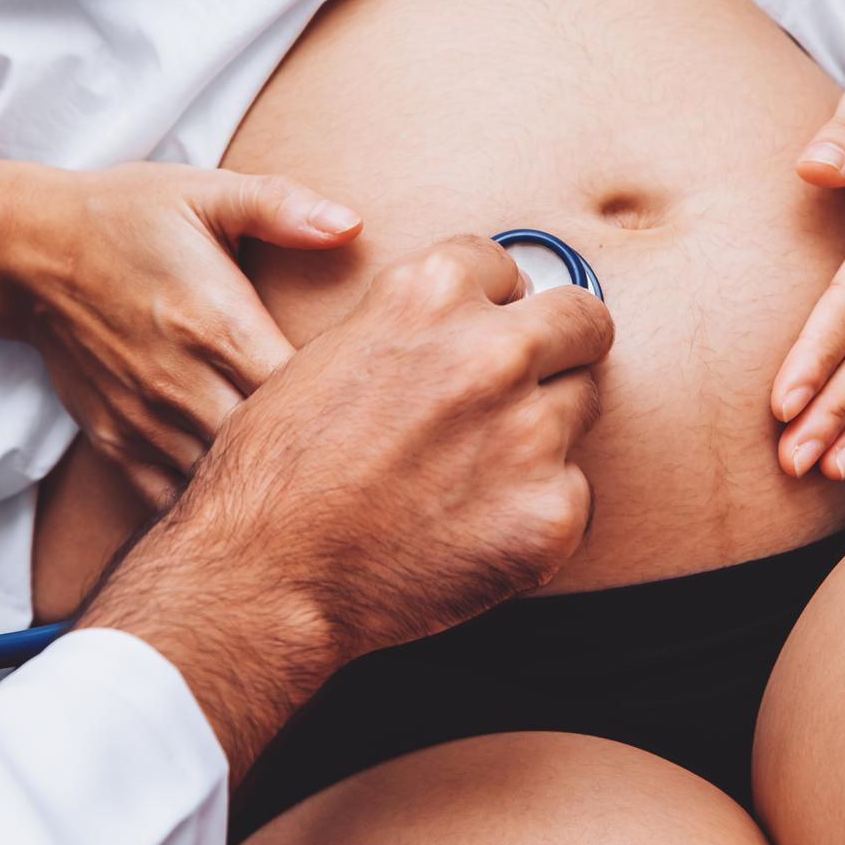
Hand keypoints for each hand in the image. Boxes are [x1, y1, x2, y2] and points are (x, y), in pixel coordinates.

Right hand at [13, 163, 362, 498]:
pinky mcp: (118, 443)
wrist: (30, 253)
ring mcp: (147, 421)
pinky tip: (244, 502)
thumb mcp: (205, 195)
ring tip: (313, 485)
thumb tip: (353, 224)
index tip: (377, 404)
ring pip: (224, 483)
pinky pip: (171, 500)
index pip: (302, 390)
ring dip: (266, 487)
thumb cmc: (128, 218)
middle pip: (270, 449)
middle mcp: (183, 383)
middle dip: (315, 457)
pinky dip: (209, 507)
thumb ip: (281, 208)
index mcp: (218, 324)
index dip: (346, 406)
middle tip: (359, 456)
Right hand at [79, 235, 613, 774]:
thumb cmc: (276, 469)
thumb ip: (414, 326)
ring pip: (582, 406)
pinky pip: (573, 493)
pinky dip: (534, 511)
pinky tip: (472, 528)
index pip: (509, 269)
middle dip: (562, 347)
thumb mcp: (333, 350)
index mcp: (431, 293)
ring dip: (544, 433)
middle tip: (529, 388)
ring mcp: (529, 433)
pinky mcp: (552, 511)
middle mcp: (491, 351)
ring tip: (474, 474)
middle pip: (583, 321)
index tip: (486, 333)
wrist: (261, 575)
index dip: (494, 306)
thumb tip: (476, 320)